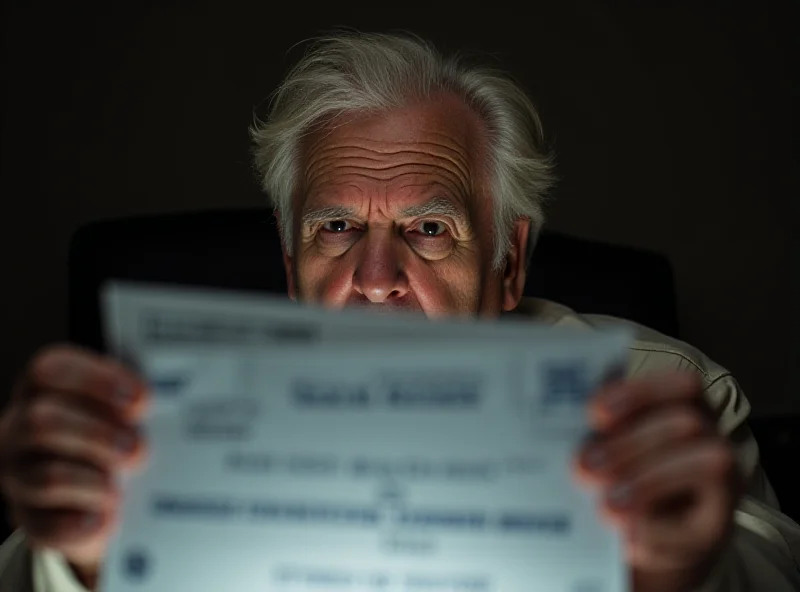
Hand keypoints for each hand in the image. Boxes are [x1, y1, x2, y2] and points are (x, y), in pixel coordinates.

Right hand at [0, 345, 147, 587]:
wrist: (98, 497)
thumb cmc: (116, 437)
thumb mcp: (123, 412)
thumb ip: (137, 402)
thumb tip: (178, 402)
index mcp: (43, 390)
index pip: (51, 369)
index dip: (97, 380)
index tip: (142, 400)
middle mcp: (20, 429)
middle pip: (43, 422)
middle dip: (97, 435)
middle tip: (139, 450)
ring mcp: (18, 476)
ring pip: (46, 477)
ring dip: (91, 482)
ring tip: (122, 489)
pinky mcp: (29, 520)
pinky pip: (47, 525)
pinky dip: (80, 523)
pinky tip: (108, 518)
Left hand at [574, 372, 738, 590]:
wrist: (637, 538)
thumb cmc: (614, 477)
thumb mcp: (603, 449)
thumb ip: (593, 434)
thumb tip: (564, 435)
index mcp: (680, 407)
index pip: (678, 384)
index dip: (638, 392)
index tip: (593, 413)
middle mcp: (708, 437)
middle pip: (685, 422)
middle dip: (630, 443)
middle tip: (583, 467)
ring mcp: (722, 484)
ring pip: (705, 463)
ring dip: (647, 482)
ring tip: (604, 506)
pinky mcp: (716, 530)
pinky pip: (697, 527)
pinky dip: (657, 533)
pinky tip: (626, 540)